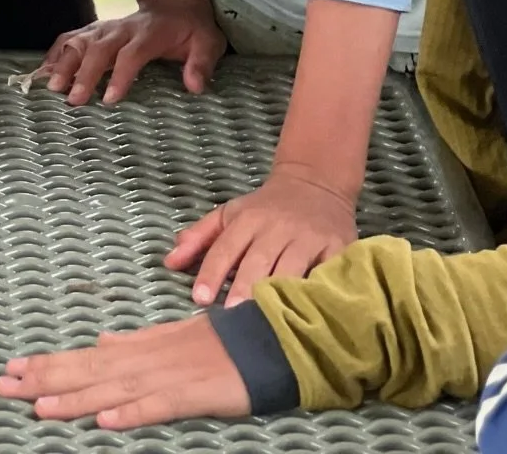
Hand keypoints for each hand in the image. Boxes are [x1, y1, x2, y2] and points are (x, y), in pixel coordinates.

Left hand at [0, 316, 249, 428]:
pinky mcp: (191, 395)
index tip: (12, 368)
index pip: (83, 357)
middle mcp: (144, 360)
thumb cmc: (216, 343)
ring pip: (111, 389)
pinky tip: (105, 421)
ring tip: (39, 406)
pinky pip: (156, 407)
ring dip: (74, 398)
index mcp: (138, 348)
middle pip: (86, 371)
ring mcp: (166, 377)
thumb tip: (100, 342)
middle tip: (3, 384)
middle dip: (44, 379)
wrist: (264, 340)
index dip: (47, 363)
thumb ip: (133, 343)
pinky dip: (131, 413)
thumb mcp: (168, 338)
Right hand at [40, 0, 225, 105]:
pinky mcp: (96, 30)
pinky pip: (71, 37)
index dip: (120, 74)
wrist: (174, 0)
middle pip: (99, 48)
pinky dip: (56, 52)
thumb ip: (202, 63)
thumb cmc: (190, 27)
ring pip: (80, 40)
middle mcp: (123, 28)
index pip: (132, 53)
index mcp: (150, 32)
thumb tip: (194, 85)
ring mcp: (106, 27)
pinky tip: (44, 71)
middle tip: (73, 99)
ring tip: (51, 86)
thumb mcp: (208, 42)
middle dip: (84, 73)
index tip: (110, 99)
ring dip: (64, 61)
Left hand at [166, 165, 357, 307]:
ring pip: (291, 269)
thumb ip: (200, 237)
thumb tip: (168, 262)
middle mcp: (277, 228)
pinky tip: (311, 312)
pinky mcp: (338, 248)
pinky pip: (327, 273)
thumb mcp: (230, 214)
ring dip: (279, 295)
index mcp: (248, 219)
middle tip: (232, 318)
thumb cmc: (266, 208)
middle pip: (258, 261)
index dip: (212, 273)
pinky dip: (319, 291)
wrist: (316, 184)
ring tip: (267, 322)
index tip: (200, 299)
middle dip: (244, 289)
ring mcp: (308, 239)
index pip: (225, 248)